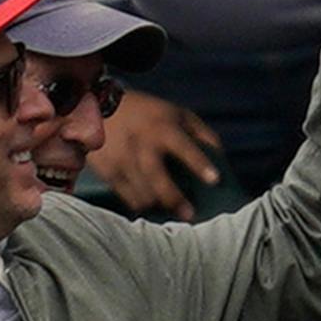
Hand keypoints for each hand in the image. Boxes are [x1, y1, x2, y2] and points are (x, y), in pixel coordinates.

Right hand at [85, 89, 221, 220]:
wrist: (99, 106)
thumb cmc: (150, 114)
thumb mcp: (179, 114)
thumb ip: (202, 134)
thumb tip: (221, 160)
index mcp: (162, 127)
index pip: (183, 146)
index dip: (199, 163)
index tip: (215, 180)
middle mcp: (140, 143)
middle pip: (155, 175)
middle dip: (173, 197)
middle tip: (189, 215)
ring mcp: (121, 158)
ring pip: (140, 191)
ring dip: (157, 205)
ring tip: (171, 213)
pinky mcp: (107, 171)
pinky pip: (125, 196)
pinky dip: (140, 205)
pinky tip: (151, 207)